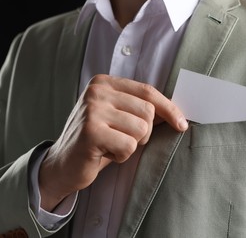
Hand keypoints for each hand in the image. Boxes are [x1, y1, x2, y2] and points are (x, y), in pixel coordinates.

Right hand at [38, 74, 187, 210]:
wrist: (63, 164)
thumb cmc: (96, 140)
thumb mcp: (117, 117)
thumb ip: (140, 109)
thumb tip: (177, 112)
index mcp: (104, 83)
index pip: (147, 91)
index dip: (169, 108)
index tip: (182, 124)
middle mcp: (97, 92)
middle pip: (148, 111)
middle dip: (143, 132)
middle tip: (123, 139)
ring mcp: (92, 110)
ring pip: (141, 129)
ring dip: (132, 145)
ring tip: (112, 145)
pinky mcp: (91, 132)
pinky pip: (128, 145)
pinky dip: (122, 155)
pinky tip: (105, 153)